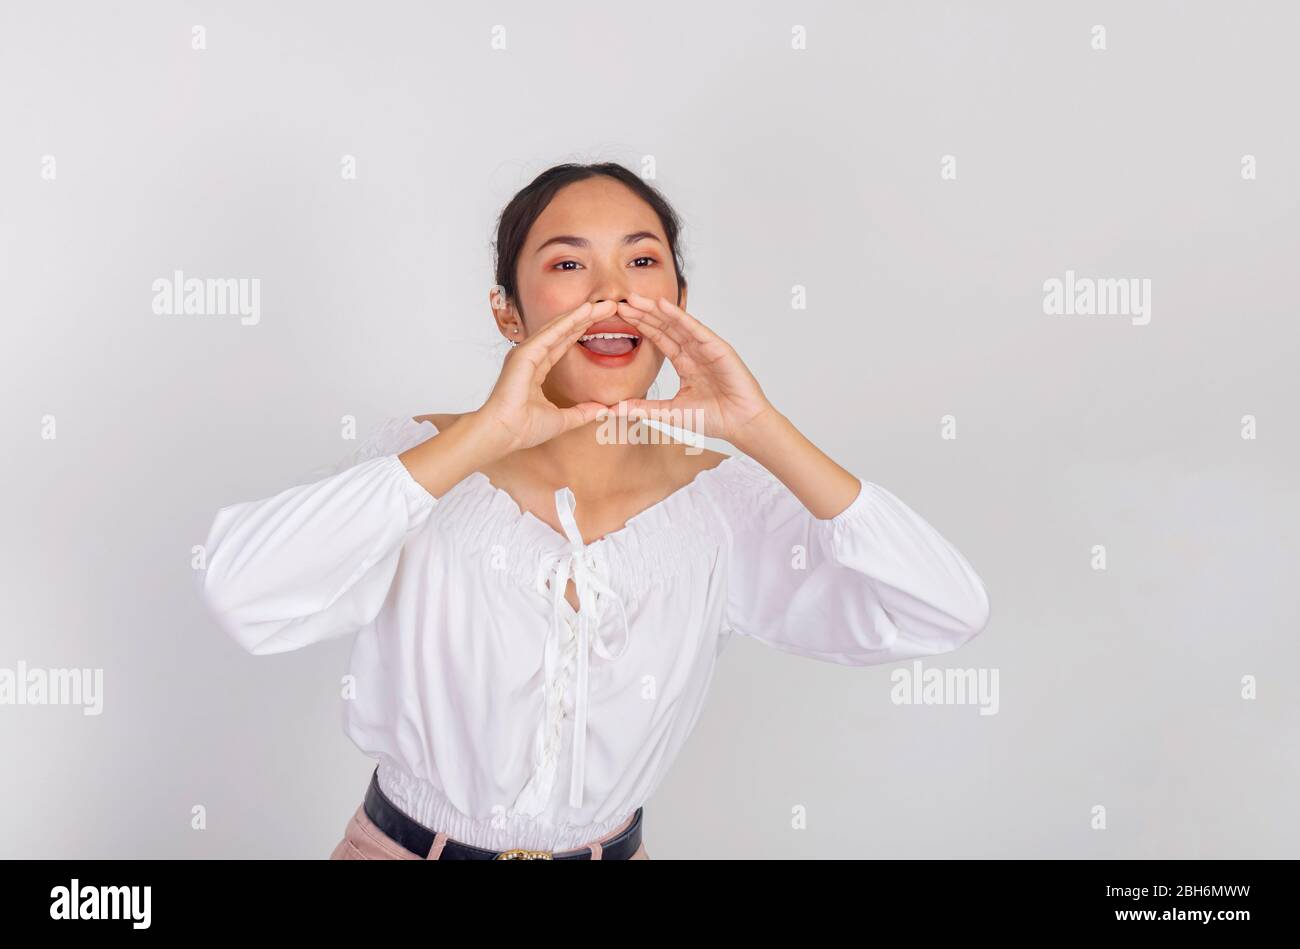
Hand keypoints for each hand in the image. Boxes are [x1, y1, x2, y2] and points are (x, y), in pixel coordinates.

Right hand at [474, 299, 617, 454]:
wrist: (504, 434)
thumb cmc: (523, 429)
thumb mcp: (562, 420)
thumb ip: (583, 413)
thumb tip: (602, 410)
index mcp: (536, 370)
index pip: (563, 344)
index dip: (581, 331)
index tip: (601, 322)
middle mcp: (530, 357)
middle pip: (563, 332)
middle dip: (586, 318)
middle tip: (609, 306)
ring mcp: (526, 353)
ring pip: (558, 328)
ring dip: (581, 315)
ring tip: (602, 304)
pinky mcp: (525, 354)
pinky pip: (551, 334)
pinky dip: (569, 321)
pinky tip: (586, 311)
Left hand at [612, 292, 775, 445]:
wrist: (741, 424)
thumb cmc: (714, 419)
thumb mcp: (671, 412)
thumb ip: (644, 408)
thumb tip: (614, 409)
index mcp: (685, 363)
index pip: (659, 339)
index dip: (640, 326)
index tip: (619, 317)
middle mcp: (694, 351)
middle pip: (665, 327)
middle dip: (644, 314)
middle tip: (621, 301)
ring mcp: (706, 348)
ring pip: (677, 324)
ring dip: (656, 310)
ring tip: (635, 299)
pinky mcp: (717, 348)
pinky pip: (695, 329)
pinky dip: (679, 316)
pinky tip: (663, 305)